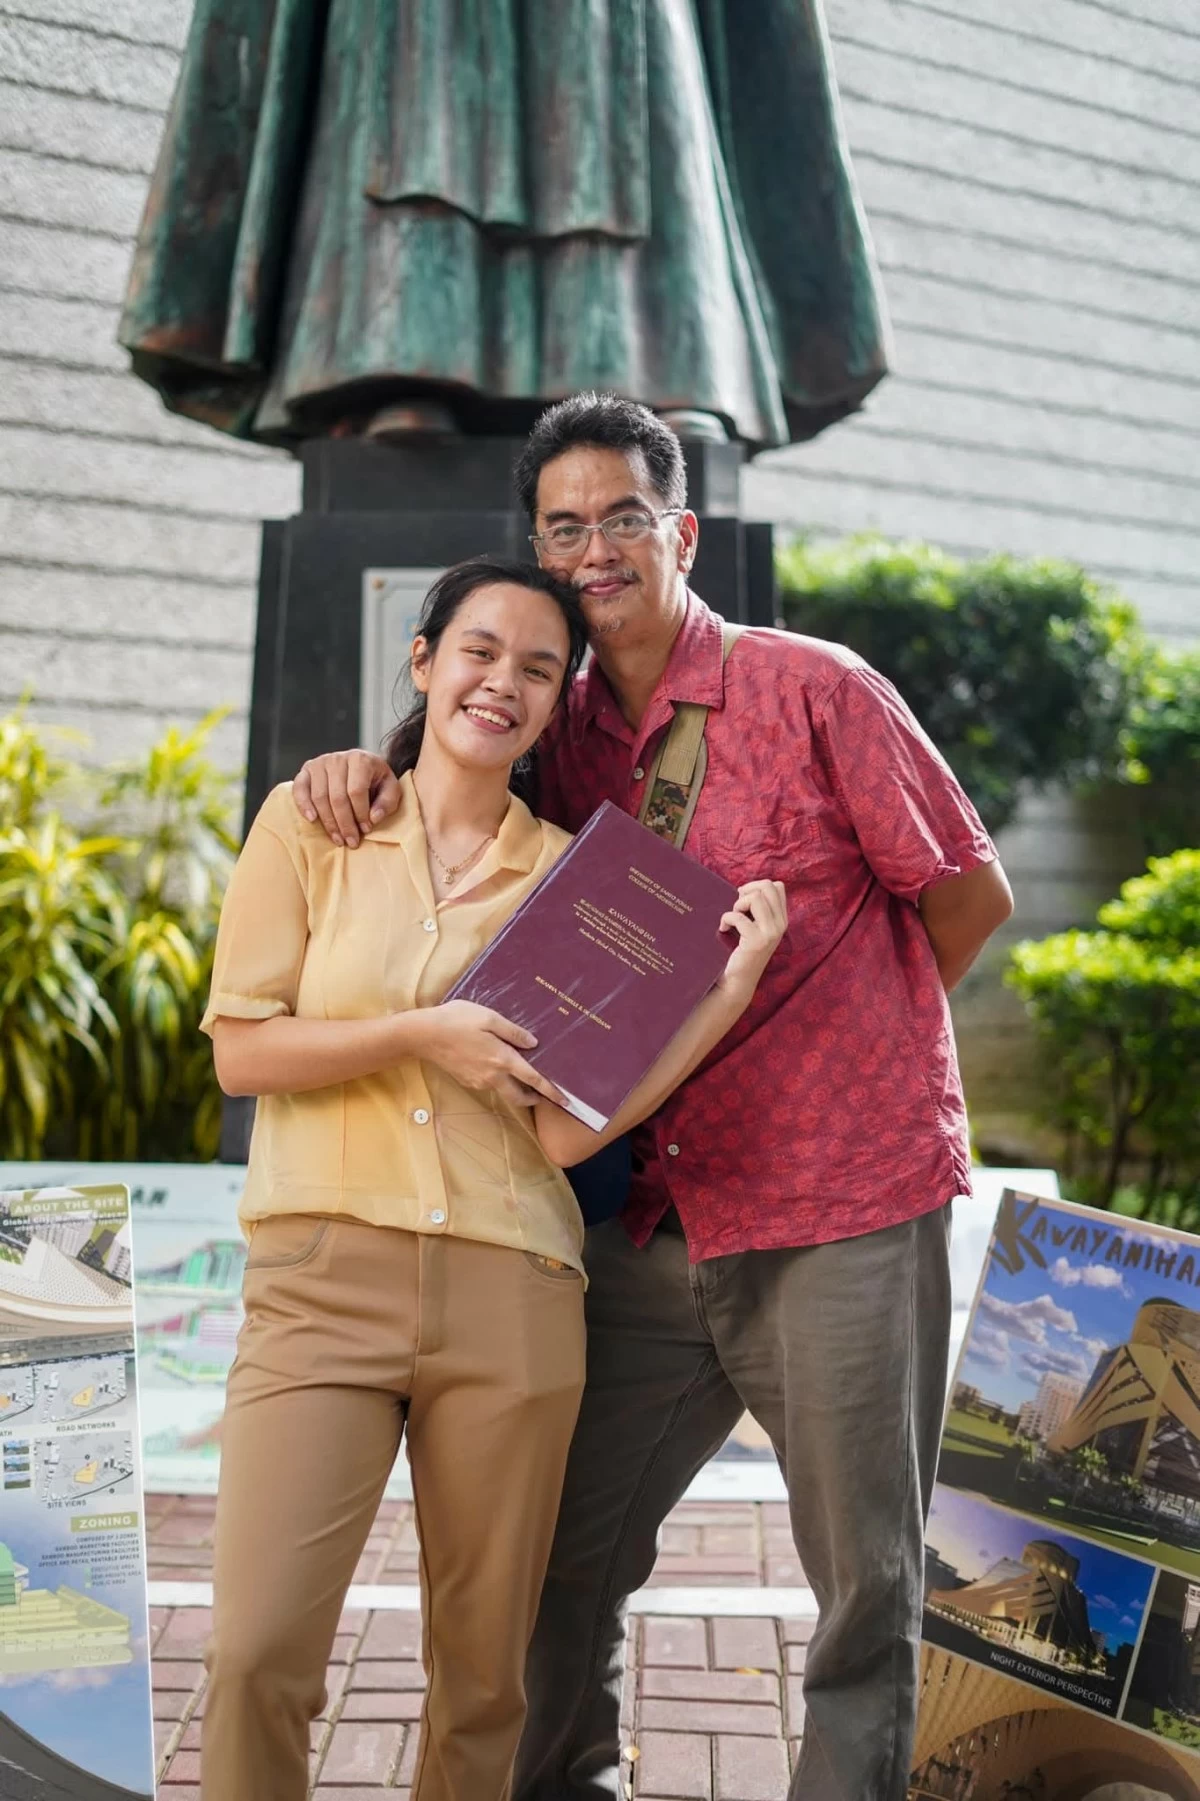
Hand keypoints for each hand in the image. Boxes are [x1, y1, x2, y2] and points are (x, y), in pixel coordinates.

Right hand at [293, 750, 400, 846]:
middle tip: (351, 842)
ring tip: (338, 839)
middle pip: (337, 797)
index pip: (356, 791)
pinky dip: (303, 805)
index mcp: (360, 759)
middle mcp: (337, 758)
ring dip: (328, 822)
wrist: (360, 766)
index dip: (361, 813)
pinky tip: (312, 819)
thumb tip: (373, 818)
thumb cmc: (376, 781)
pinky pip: (299, 789)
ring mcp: (319, 763)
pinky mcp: (306, 770)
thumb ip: (387, 802)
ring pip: (320, 797)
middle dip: (345, 823)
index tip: (366, 830)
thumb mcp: (390, 789)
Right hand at [422, 1000, 565, 1108]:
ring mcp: (478, 1081)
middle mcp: (492, 1076)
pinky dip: (499, 1079)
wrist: (423, 1035)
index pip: (533, 1079)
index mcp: (502, 1059)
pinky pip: (489, 1083)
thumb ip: (513, 1032)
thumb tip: (533, 1043)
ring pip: (503, 1089)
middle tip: (545, 1096)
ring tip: (522, 1075)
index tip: (565, 1100)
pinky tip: (495, 1065)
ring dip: (515, 1087)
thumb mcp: (488, 1017)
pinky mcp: (467, 1080)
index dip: (551, 1090)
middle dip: (534, 1099)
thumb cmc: (456, 1020)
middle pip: (519, 1096)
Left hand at [715, 880, 787, 1006]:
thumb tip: (743, 889)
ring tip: (732, 917)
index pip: (777, 886)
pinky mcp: (756, 941)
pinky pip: (738, 916)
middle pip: (767, 887)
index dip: (757, 886)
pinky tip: (723, 929)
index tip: (743, 898)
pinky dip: (726, 919)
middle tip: (736, 905)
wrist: (738, 980)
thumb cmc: (742, 951)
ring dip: (737, 904)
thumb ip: (758, 910)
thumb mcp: (757, 928)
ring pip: (755, 897)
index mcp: (782, 919)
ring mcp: (770, 933)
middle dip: (747, 891)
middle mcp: (780, 925)